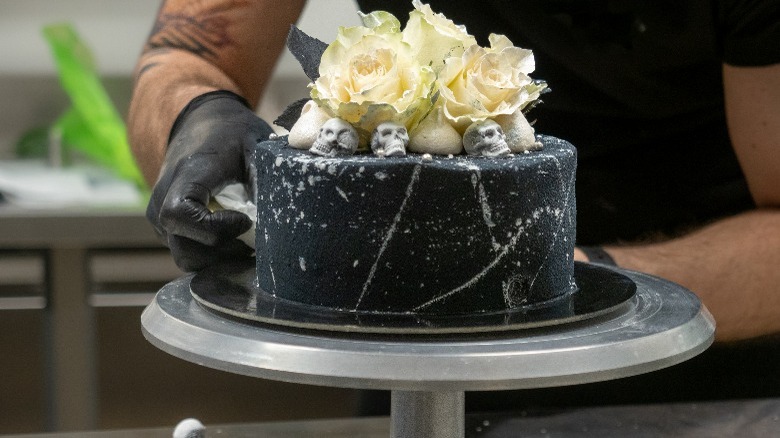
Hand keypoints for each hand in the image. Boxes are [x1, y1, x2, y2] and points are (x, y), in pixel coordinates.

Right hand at [147, 91, 272, 270]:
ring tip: (249, 243)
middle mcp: (163, 198)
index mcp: (185, 175)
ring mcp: (160, 216)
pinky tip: (238, 241)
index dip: (214, 229)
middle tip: (256, 244)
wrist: (201, 123)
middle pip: (184, 249)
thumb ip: (266, 183)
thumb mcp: (257, 148)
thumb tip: (282, 225)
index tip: (245, 220)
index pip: (180, 215)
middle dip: (224, 254)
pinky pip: (188, 252)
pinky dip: (213, 255)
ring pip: (186, 257)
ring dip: (220, 259)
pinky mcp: (166, 227)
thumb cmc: (232, 134)